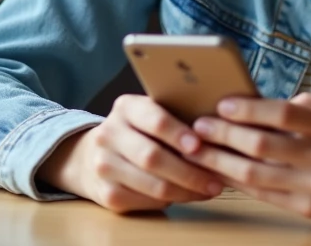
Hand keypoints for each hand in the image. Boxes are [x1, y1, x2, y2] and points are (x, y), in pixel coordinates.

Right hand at [35, 94, 225, 212]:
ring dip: (186, 190)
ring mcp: (104, 166)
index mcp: (125, 107)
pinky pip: (146, 202)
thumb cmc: (138, 131)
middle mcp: (109, 134)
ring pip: (153, 184)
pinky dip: (172, 201)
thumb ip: (175, 116)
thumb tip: (219, 127)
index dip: (178, 134)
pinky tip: (188, 195)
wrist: (91, 156)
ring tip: (209, 189)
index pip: (154, 119)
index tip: (200, 145)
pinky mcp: (107, 194)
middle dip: (189, 171)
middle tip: (216, 179)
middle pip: (153, 157)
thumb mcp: (149, 113)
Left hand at [185, 93, 310, 217]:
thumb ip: (293, 107)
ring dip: (219, 160)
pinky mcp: (306, 209)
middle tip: (199, 126)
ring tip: (197, 149)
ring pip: (255, 174)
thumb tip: (243, 104)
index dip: (250, 109)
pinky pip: (260, 194)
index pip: (285, 114)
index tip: (222, 104)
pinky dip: (233, 180)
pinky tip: (216, 169)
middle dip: (225, 134)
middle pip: (264, 146)